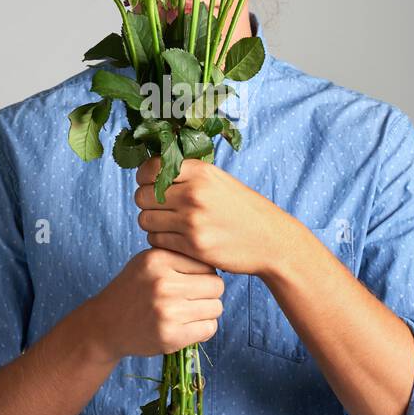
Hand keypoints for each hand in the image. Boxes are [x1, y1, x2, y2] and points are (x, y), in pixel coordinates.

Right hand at [83, 247, 223, 362]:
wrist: (104, 325)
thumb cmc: (132, 290)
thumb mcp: (147, 261)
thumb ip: (178, 255)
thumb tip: (218, 259)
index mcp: (157, 259)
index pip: (206, 264)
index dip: (204, 274)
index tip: (191, 282)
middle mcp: (162, 283)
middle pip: (216, 285)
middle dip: (209, 293)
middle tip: (194, 299)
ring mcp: (167, 311)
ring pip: (216, 308)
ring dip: (207, 312)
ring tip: (189, 312)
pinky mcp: (170, 336)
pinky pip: (209, 329)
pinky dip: (202, 329)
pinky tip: (187, 326)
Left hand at [133, 156, 302, 276]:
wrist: (271, 240)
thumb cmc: (243, 210)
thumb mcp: (219, 181)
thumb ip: (188, 175)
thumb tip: (152, 171)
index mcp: (200, 172)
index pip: (150, 168)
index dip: (145, 178)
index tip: (150, 185)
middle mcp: (194, 193)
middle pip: (142, 196)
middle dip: (147, 203)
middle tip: (160, 208)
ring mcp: (192, 221)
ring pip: (145, 219)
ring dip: (152, 222)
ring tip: (168, 224)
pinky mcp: (193, 245)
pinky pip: (156, 239)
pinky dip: (161, 239)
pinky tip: (176, 237)